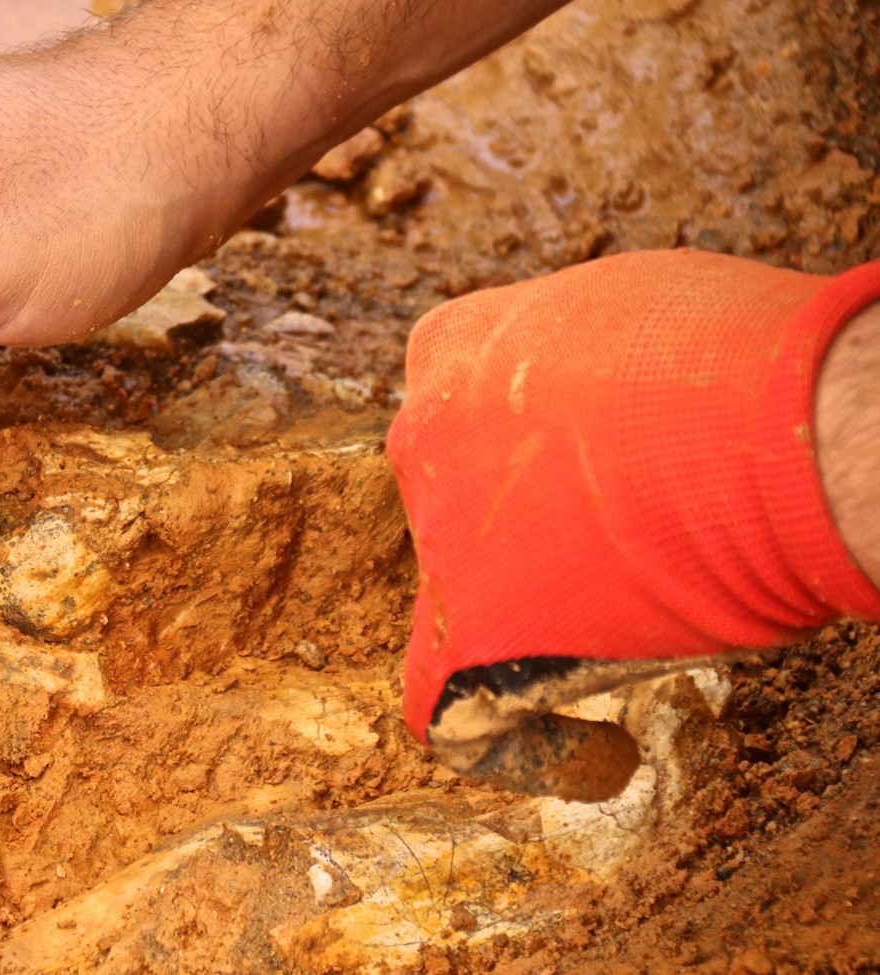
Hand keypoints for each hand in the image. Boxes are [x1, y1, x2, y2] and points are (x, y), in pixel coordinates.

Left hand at [387, 251, 879, 800]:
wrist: (774, 436)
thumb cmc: (735, 362)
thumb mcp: (634, 314)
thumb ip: (587, 363)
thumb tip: (607, 398)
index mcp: (453, 351)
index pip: (452, 404)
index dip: (512, 440)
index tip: (576, 463)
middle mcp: (422, 439)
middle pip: (450, 499)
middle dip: (518, 527)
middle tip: (615, 544)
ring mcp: (438, 543)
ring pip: (456, 601)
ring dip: (531, 623)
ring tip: (630, 641)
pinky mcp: (471, 641)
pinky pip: (460, 719)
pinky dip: (526, 749)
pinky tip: (601, 756)